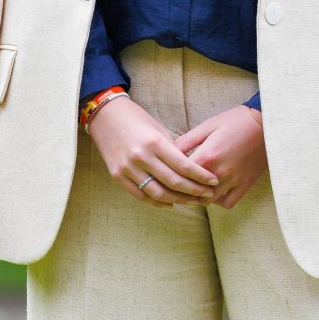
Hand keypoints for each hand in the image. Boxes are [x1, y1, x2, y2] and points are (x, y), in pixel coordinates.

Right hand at [88, 96, 219, 208]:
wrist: (105, 116)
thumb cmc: (135, 118)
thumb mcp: (158, 128)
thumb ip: (172, 149)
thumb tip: (190, 167)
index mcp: (154, 142)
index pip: (183, 165)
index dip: (200, 176)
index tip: (213, 181)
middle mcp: (141, 157)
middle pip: (173, 182)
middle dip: (194, 191)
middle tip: (207, 195)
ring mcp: (128, 169)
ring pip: (158, 194)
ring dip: (178, 200)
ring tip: (191, 200)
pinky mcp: (118, 176)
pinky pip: (140, 196)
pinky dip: (157, 202)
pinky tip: (170, 203)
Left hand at [172, 105, 266, 209]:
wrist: (266, 123)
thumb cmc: (236, 120)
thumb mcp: (209, 125)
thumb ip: (188, 140)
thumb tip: (170, 150)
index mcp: (207, 156)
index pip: (180, 174)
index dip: (171, 174)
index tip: (167, 173)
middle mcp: (218, 173)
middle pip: (192, 193)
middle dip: (182, 190)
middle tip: (177, 184)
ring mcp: (233, 181)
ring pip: (208, 201)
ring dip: (199, 197)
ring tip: (194, 189)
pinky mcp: (245, 184)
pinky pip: (227, 203)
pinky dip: (218, 201)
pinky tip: (215, 191)